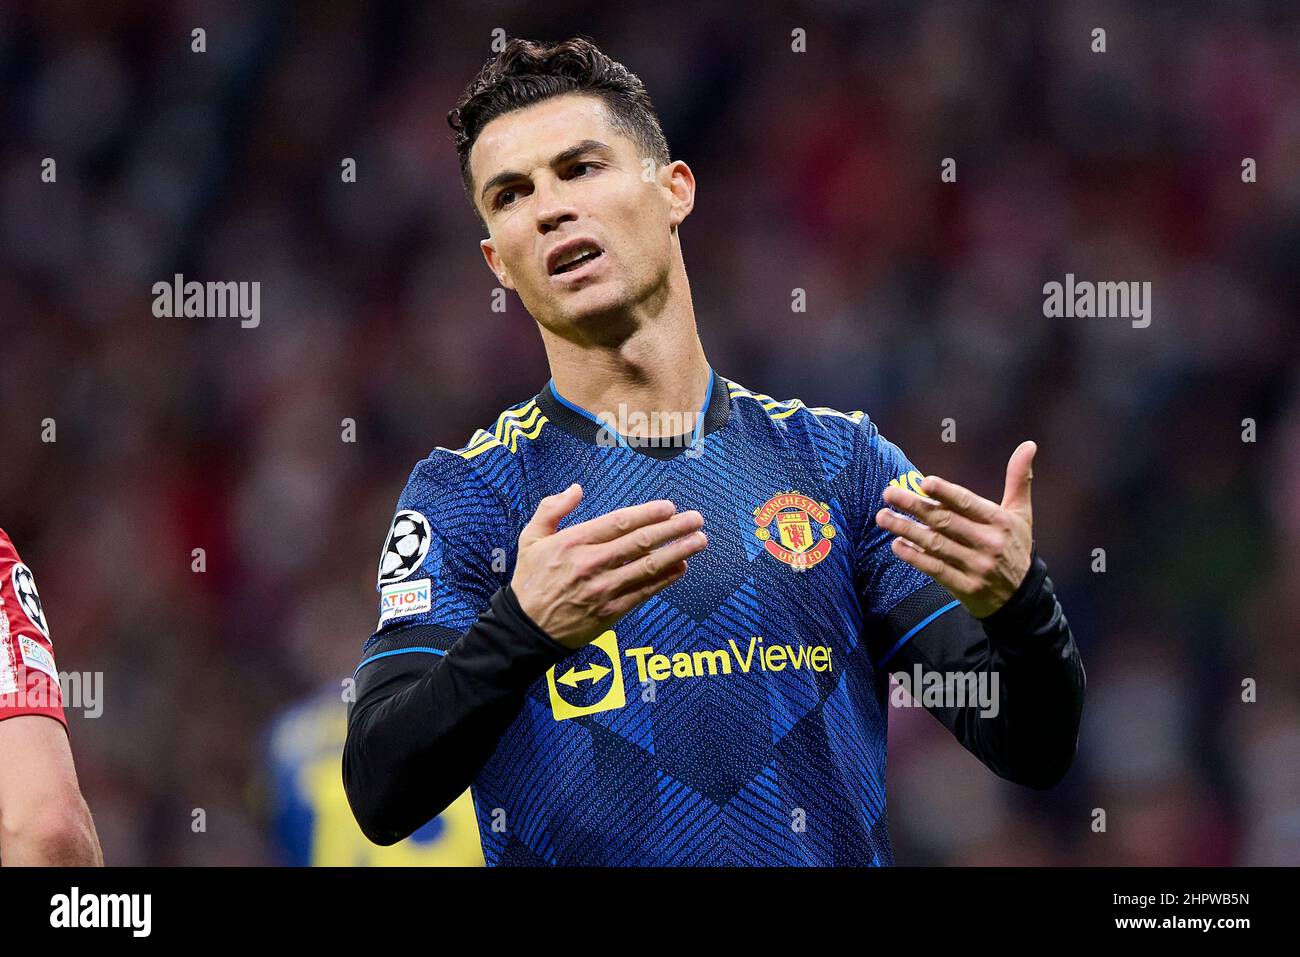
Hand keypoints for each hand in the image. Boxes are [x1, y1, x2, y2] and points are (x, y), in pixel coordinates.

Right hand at [512, 484, 707, 649]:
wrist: (526, 629)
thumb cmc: (530, 580)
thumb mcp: (530, 538)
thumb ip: (552, 509)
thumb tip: (576, 489)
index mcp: (574, 542)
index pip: (619, 522)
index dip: (648, 513)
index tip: (669, 507)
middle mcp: (591, 564)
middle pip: (641, 542)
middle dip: (673, 529)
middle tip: (696, 519)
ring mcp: (603, 589)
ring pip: (648, 567)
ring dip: (678, 552)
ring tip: (699, 540)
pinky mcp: (611, 611)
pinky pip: (644, 592)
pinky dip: (665, 579)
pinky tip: (681, 567)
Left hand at [874, 441, 1035, 618]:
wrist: (1022, 599)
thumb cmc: (1015, 547)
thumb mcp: (1021, 514)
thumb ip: (1019, 479)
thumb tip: (1028, 444)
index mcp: (1000, 522)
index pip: (967, 503)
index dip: (945, 492)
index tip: (923, 482)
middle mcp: (988, 543)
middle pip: (945, 521)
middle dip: (914, 506)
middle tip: (888, 494)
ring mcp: (976, 567)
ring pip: (935, 545)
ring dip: (905, 530)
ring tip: (882, 517)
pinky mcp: (966, 588)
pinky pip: (935, 569)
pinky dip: (914, 557)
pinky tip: (897, 545)